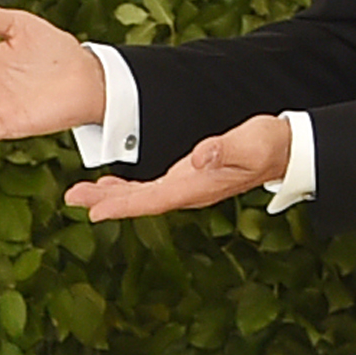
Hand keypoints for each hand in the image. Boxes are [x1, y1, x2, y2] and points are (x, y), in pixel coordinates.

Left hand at [66, 112, 289, 221]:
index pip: (152, 200)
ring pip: (139, 197)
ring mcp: (185, 187)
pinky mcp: (185, 179)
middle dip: (104, 201)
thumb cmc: (267, 145)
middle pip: (138, 202)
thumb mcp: (250, 143)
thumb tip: (199, 156)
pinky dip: (125, 188)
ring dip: (109, 195)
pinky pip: (148, 189)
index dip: (122, 205)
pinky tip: (109, 186)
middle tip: (72, 197)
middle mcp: (187, 192)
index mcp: (196, 187)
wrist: (283, 150)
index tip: (94, 211)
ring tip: (80, 194)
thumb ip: (224, 150)